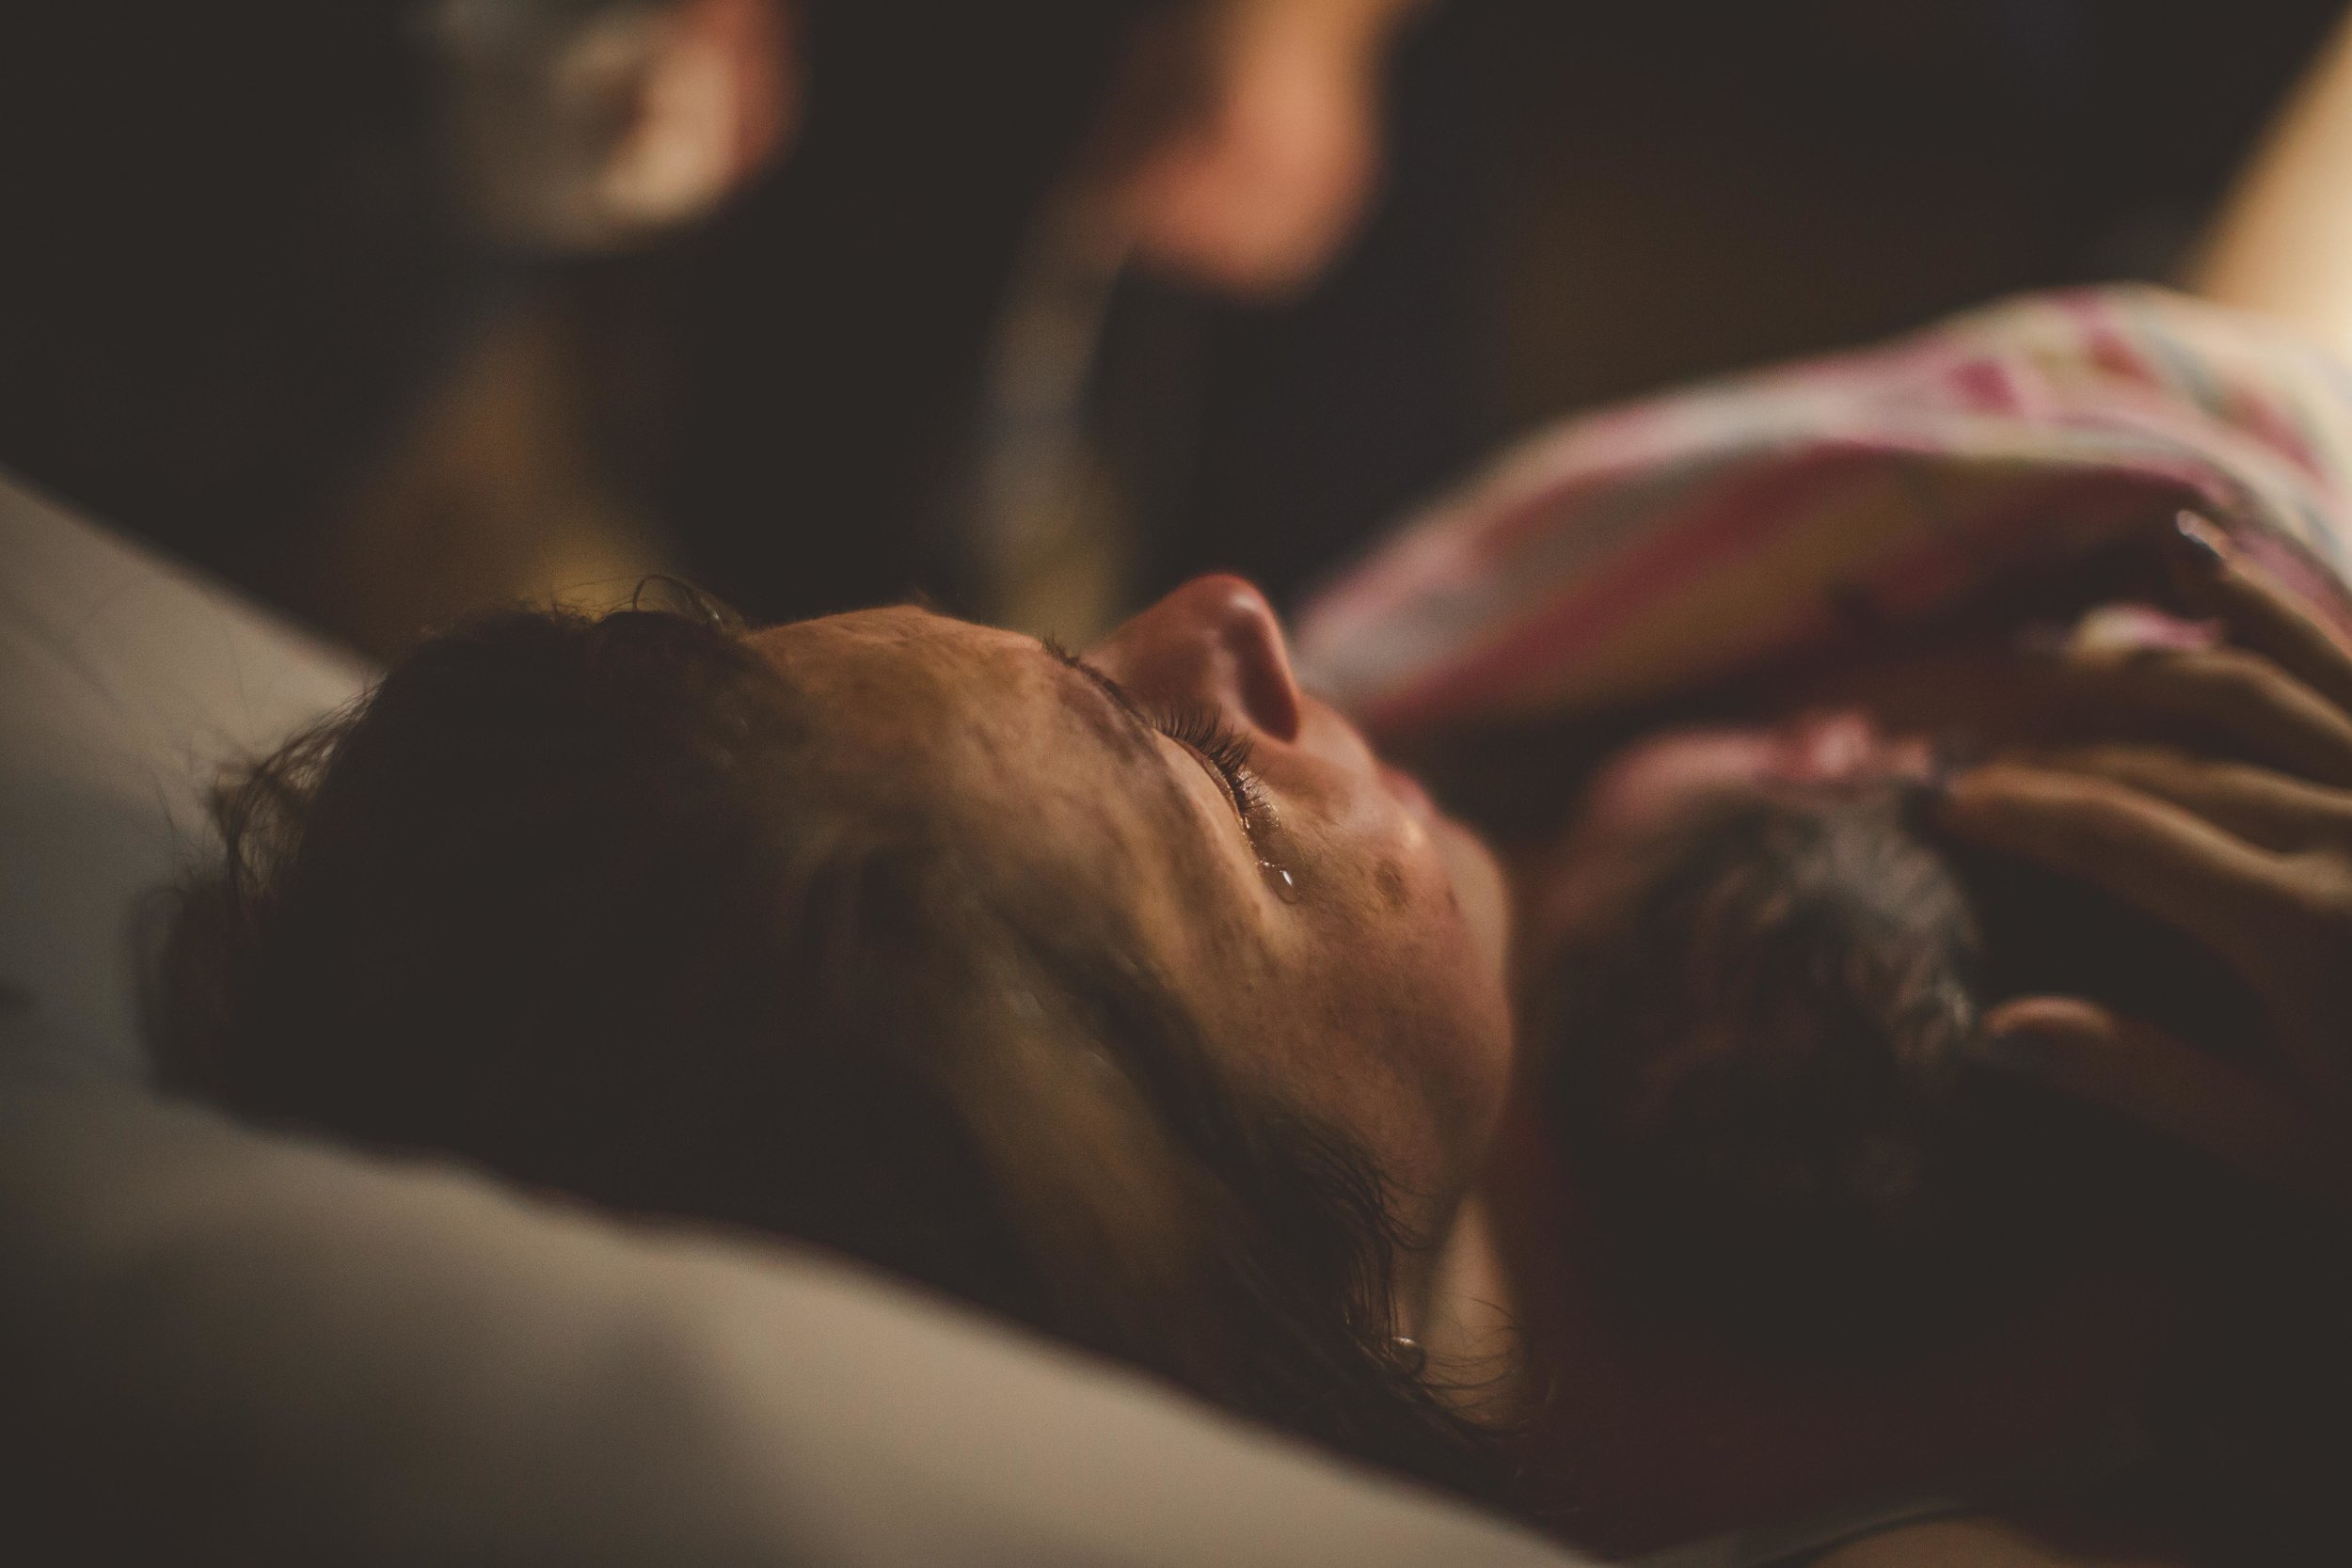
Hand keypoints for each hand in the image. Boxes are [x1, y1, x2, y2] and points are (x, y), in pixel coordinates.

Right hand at [1934, 513, 2351, 1204]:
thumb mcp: (2301, 1149)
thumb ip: (2148, 1077)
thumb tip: (1992, 1029)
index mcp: (2299, 924)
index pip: (2111, 835)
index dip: (2012, 809)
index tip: (1935, 800)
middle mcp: (2350, 825)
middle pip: (2162, 756)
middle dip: (2048, 745)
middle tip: (1964, 742)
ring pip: (2247, 685)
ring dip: (2137, 665)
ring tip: (2055, 663)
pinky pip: (2344, 660)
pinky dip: (2273, 611)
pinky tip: (2209, 562)